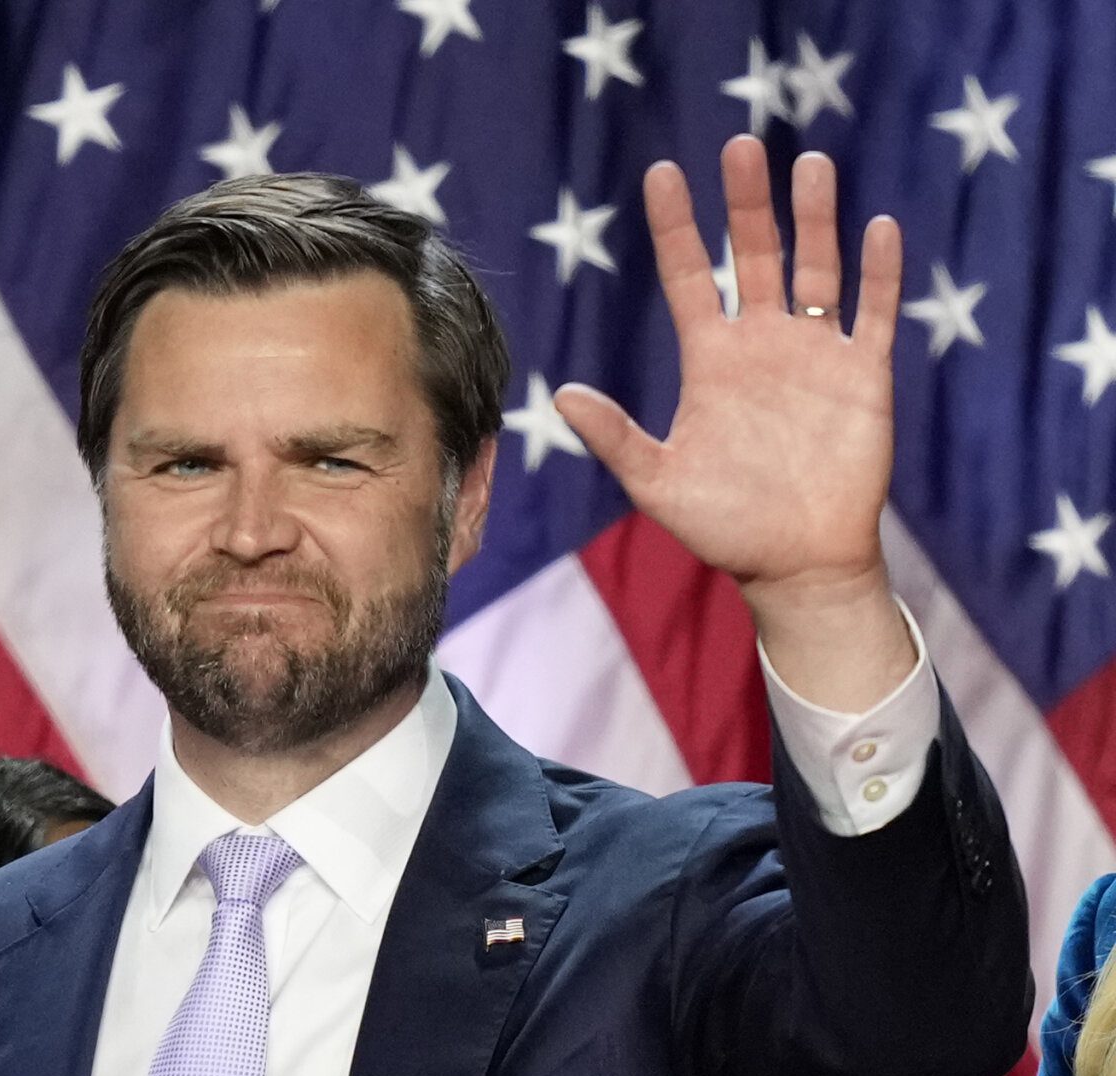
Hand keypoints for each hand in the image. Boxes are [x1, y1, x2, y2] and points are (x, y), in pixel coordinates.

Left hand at [554, 136, 900, 605]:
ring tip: (810, 164)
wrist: (794, 563)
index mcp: (710, 360)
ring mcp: (815, 354)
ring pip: (817, 268)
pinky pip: (874, 312)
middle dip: (746, 203)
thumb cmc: (723, 526)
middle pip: (755, 255)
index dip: (677, 226)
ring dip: (815, 219)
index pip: (691, 276)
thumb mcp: (656, 481)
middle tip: (739, 145)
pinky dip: (879, 273)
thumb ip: (614, 436)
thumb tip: (561, 395)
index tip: (662, 173)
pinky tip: (878, 229)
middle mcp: (762, 344)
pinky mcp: (864, 375)